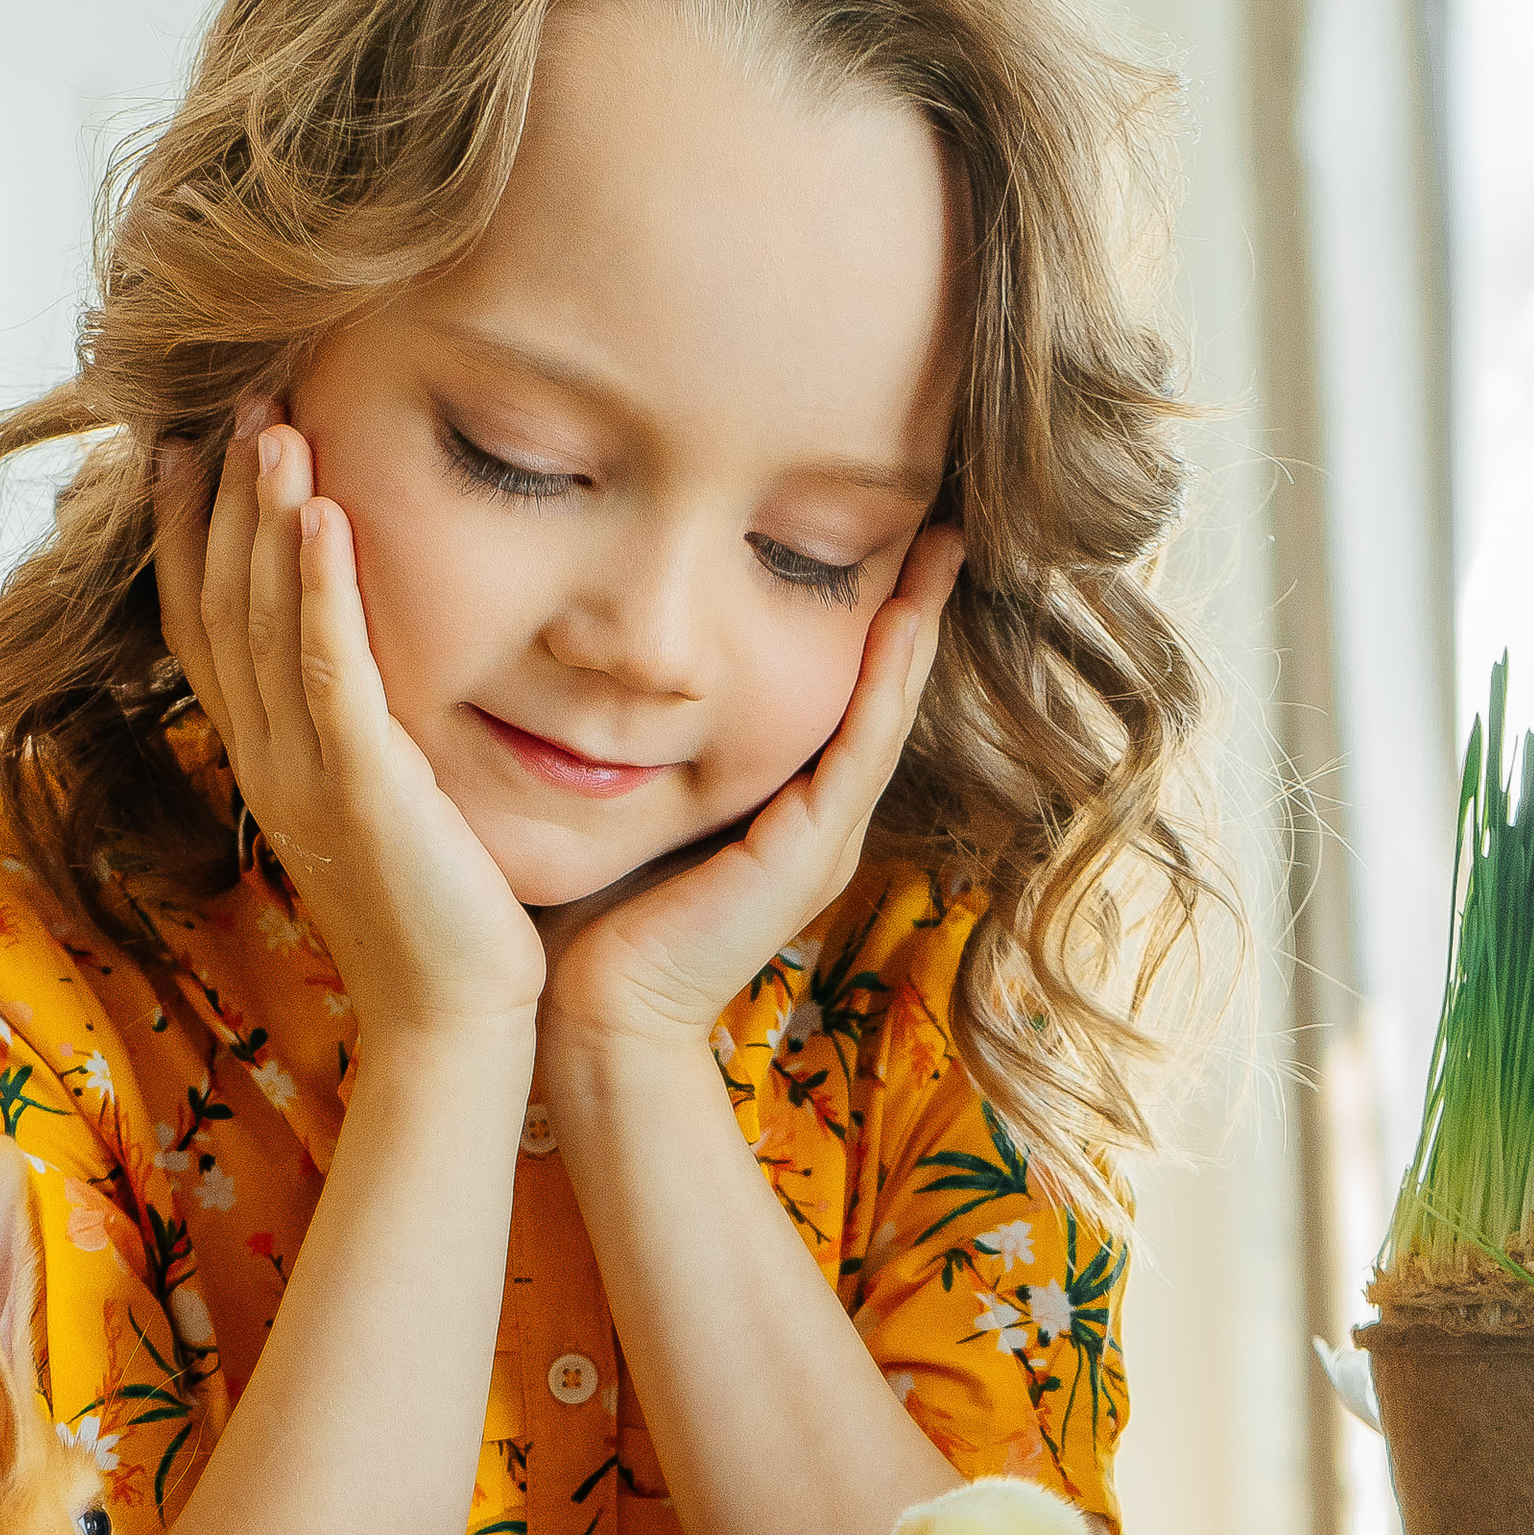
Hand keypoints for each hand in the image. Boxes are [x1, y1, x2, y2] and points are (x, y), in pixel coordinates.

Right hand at [154, 404, 545, 1041]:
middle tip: (237, 396)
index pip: (201, 626)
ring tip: (272, 421)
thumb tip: (363, 674)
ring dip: (263, 515)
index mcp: (265, 762)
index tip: (183, 445)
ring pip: (263, 622)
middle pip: (219, 604)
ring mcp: (306, 775)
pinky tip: (322, 511)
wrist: (452, 1021)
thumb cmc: (437, 919)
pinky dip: (321, 587)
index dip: (185, 534)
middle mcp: (266, 760)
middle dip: (223, 495)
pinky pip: (329, 671)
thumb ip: (359, 736)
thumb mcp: (383, 806)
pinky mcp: (363, 788)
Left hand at [536, 525, 966, 1064]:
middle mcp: (817, 820)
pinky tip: (902, 618)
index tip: (875, 535)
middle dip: (909, 605)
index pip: (836, 695)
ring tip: (944, 547)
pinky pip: (861, 746)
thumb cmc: (589, 917)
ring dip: (915, 626)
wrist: (595, 1013)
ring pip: (885, 708)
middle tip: (940, 521)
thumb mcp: (627, 803)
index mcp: (782, 811)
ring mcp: (823, 838)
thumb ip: (633, 743)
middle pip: (878, 691)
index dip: (861, 619)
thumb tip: (590, 661)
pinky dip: (883, 679)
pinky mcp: (811, 852)